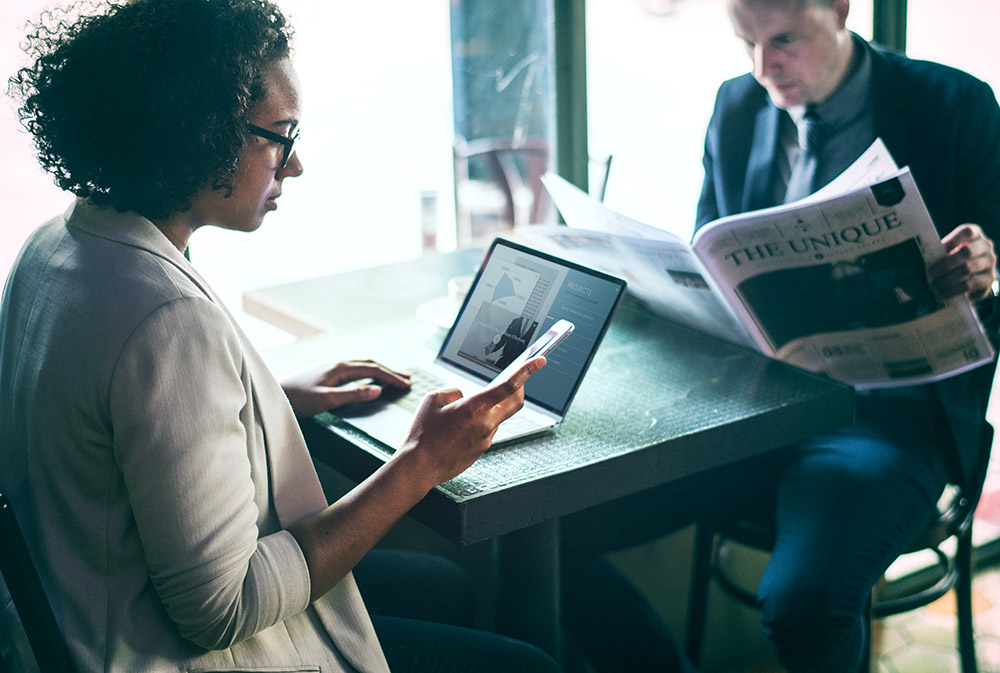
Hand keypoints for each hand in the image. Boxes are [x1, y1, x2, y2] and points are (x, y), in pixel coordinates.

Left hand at [281, 360, 410, 416]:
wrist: (273, 395)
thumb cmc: (297, 399)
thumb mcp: (327, 400)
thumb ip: (353, 395)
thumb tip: (377, 390)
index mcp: (340, 368)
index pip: (373, 369)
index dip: (392, 376)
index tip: (406, 384)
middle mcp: (337, 364)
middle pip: (370, 364)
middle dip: (390, 371)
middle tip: (407, 378)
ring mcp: (331, 367)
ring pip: (362, 365)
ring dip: (380, 370)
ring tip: (393, 376)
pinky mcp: (326, 373)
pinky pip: (354, 370)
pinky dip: (368, 373)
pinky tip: (367, 378)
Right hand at [393, 357, 545, 488]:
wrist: (419, 467)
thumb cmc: (422, 434)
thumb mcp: (433, 400)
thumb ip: (454, 391)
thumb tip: (465, 396)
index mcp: (474, 408)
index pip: (508, 386)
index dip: (527, 370)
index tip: (540, 360)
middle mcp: (485, 424)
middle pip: (516, 402)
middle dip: (521, 387)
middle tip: (518, 378)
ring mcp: (486, 439)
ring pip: (498, 416)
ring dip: (491, 408)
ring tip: (464, 411)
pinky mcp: (482, 450)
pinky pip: (487, 430)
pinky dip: (480, 422)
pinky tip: (460, 427)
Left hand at [928, 224, 997, 301]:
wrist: (972, 276)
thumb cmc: (955, 259)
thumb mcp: (949, 251)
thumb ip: (940, 252)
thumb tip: (924, 259)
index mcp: (974, 234)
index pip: (968, 231)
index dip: (954, 239)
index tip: (940, 249)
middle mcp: (985, 246)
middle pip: (967, 252)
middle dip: (945, 264)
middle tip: (929, 274)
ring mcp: (990, 262)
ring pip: (968, 269)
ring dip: (947, 280)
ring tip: (933, 286)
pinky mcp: (990, 278)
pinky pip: (970, 284)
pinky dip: (953, 290)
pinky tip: (941, 295)